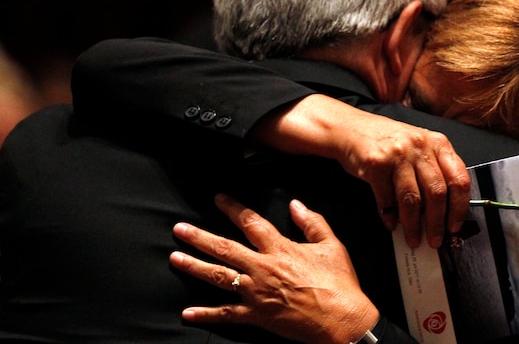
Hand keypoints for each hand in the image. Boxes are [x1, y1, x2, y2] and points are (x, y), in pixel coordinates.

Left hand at [170, 194, 379, 343]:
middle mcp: (263, 269)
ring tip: (175, 258)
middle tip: (179, 229)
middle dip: (199, 237)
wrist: (343, 320)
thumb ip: (312, 222)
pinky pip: (227, 314)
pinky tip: (188, 312)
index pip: (251, 223)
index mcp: (281, 249)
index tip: (218, 199)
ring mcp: (257, 294)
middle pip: (224, 249)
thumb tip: (295, 204)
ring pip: (219, 277)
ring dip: (195, 266)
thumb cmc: (339, 284)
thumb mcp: (332, 245)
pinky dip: (206, 314)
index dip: (233, 209)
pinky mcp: (257, 316)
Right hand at [250, 94, 471, 248]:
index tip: (455, 227)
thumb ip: (434, 169)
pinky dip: (390, 216)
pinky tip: (391, 224)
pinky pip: (386, 199)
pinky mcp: (376, 164)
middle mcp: (420, 146)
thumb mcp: (418, 146)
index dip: (460, 207)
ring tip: (414, 239)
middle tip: (435, 241)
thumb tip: (445, 211)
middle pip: (437, 193)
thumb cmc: (387, 141)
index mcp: (438, 143)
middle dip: (437, 223)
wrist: (349, 128)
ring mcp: (398, 154)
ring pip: (412, 199)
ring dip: (413, 225)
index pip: (459, 179)